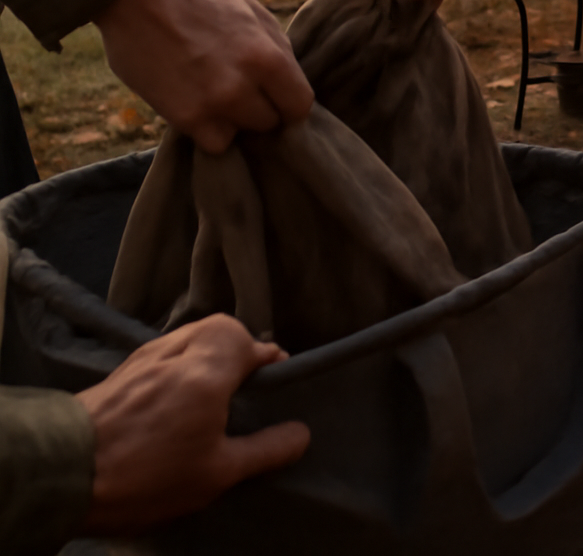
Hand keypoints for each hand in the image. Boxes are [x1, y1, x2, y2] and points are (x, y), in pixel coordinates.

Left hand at [77, 314, 310, 534]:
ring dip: (207, 352)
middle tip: (245, 380)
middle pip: (216, 327)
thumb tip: (301, 434)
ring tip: (213, 389)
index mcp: (206, 372)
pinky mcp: (117, 374)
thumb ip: (265, 450)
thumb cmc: (145, 475)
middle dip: (237, 345)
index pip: (247, 339)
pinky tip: (176, 396)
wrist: (62, 475)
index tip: (276, 377)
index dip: (266, 354)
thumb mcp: (217, 473)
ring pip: (186, 336)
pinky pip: (162, 352)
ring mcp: (141, 360)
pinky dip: (179, 362)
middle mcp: (174, 353)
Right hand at [94, 0, 313, 153]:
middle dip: (261, 108)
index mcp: (268, 57)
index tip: (277, 98)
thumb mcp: (252, 12)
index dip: (289, 103)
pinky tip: (198, 105)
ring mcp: (212, 105)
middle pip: (271, 122)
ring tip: (215, 93)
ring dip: (233, 119)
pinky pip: (213, 143)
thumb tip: (291, 85)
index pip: (300, 106)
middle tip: (240, 89)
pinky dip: (209, 130)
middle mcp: (243, 87)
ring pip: (242, 134)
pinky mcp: (183, 118)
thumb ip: (277, 51)